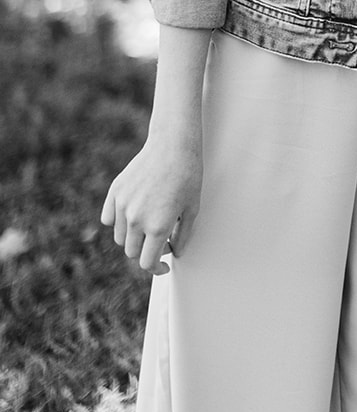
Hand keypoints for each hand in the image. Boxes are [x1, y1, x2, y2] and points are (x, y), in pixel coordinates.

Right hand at [101, 131, 202, 274]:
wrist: (173, 144)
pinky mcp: (115, 192)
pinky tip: (132, 214)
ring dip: (133, 237)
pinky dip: (118, 222)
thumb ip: (182, 235)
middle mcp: (136, 220)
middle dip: (146, 250)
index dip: (156, 267)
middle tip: (160, 238)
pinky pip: (109, 219)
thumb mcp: (192, 208)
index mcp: (157, 227)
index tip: (162, 264)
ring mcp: (123, 205)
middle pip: (132, 252)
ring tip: (149, 222)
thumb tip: (174, 253)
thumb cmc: (188, 174)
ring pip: (120, 237)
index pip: (147, 263)